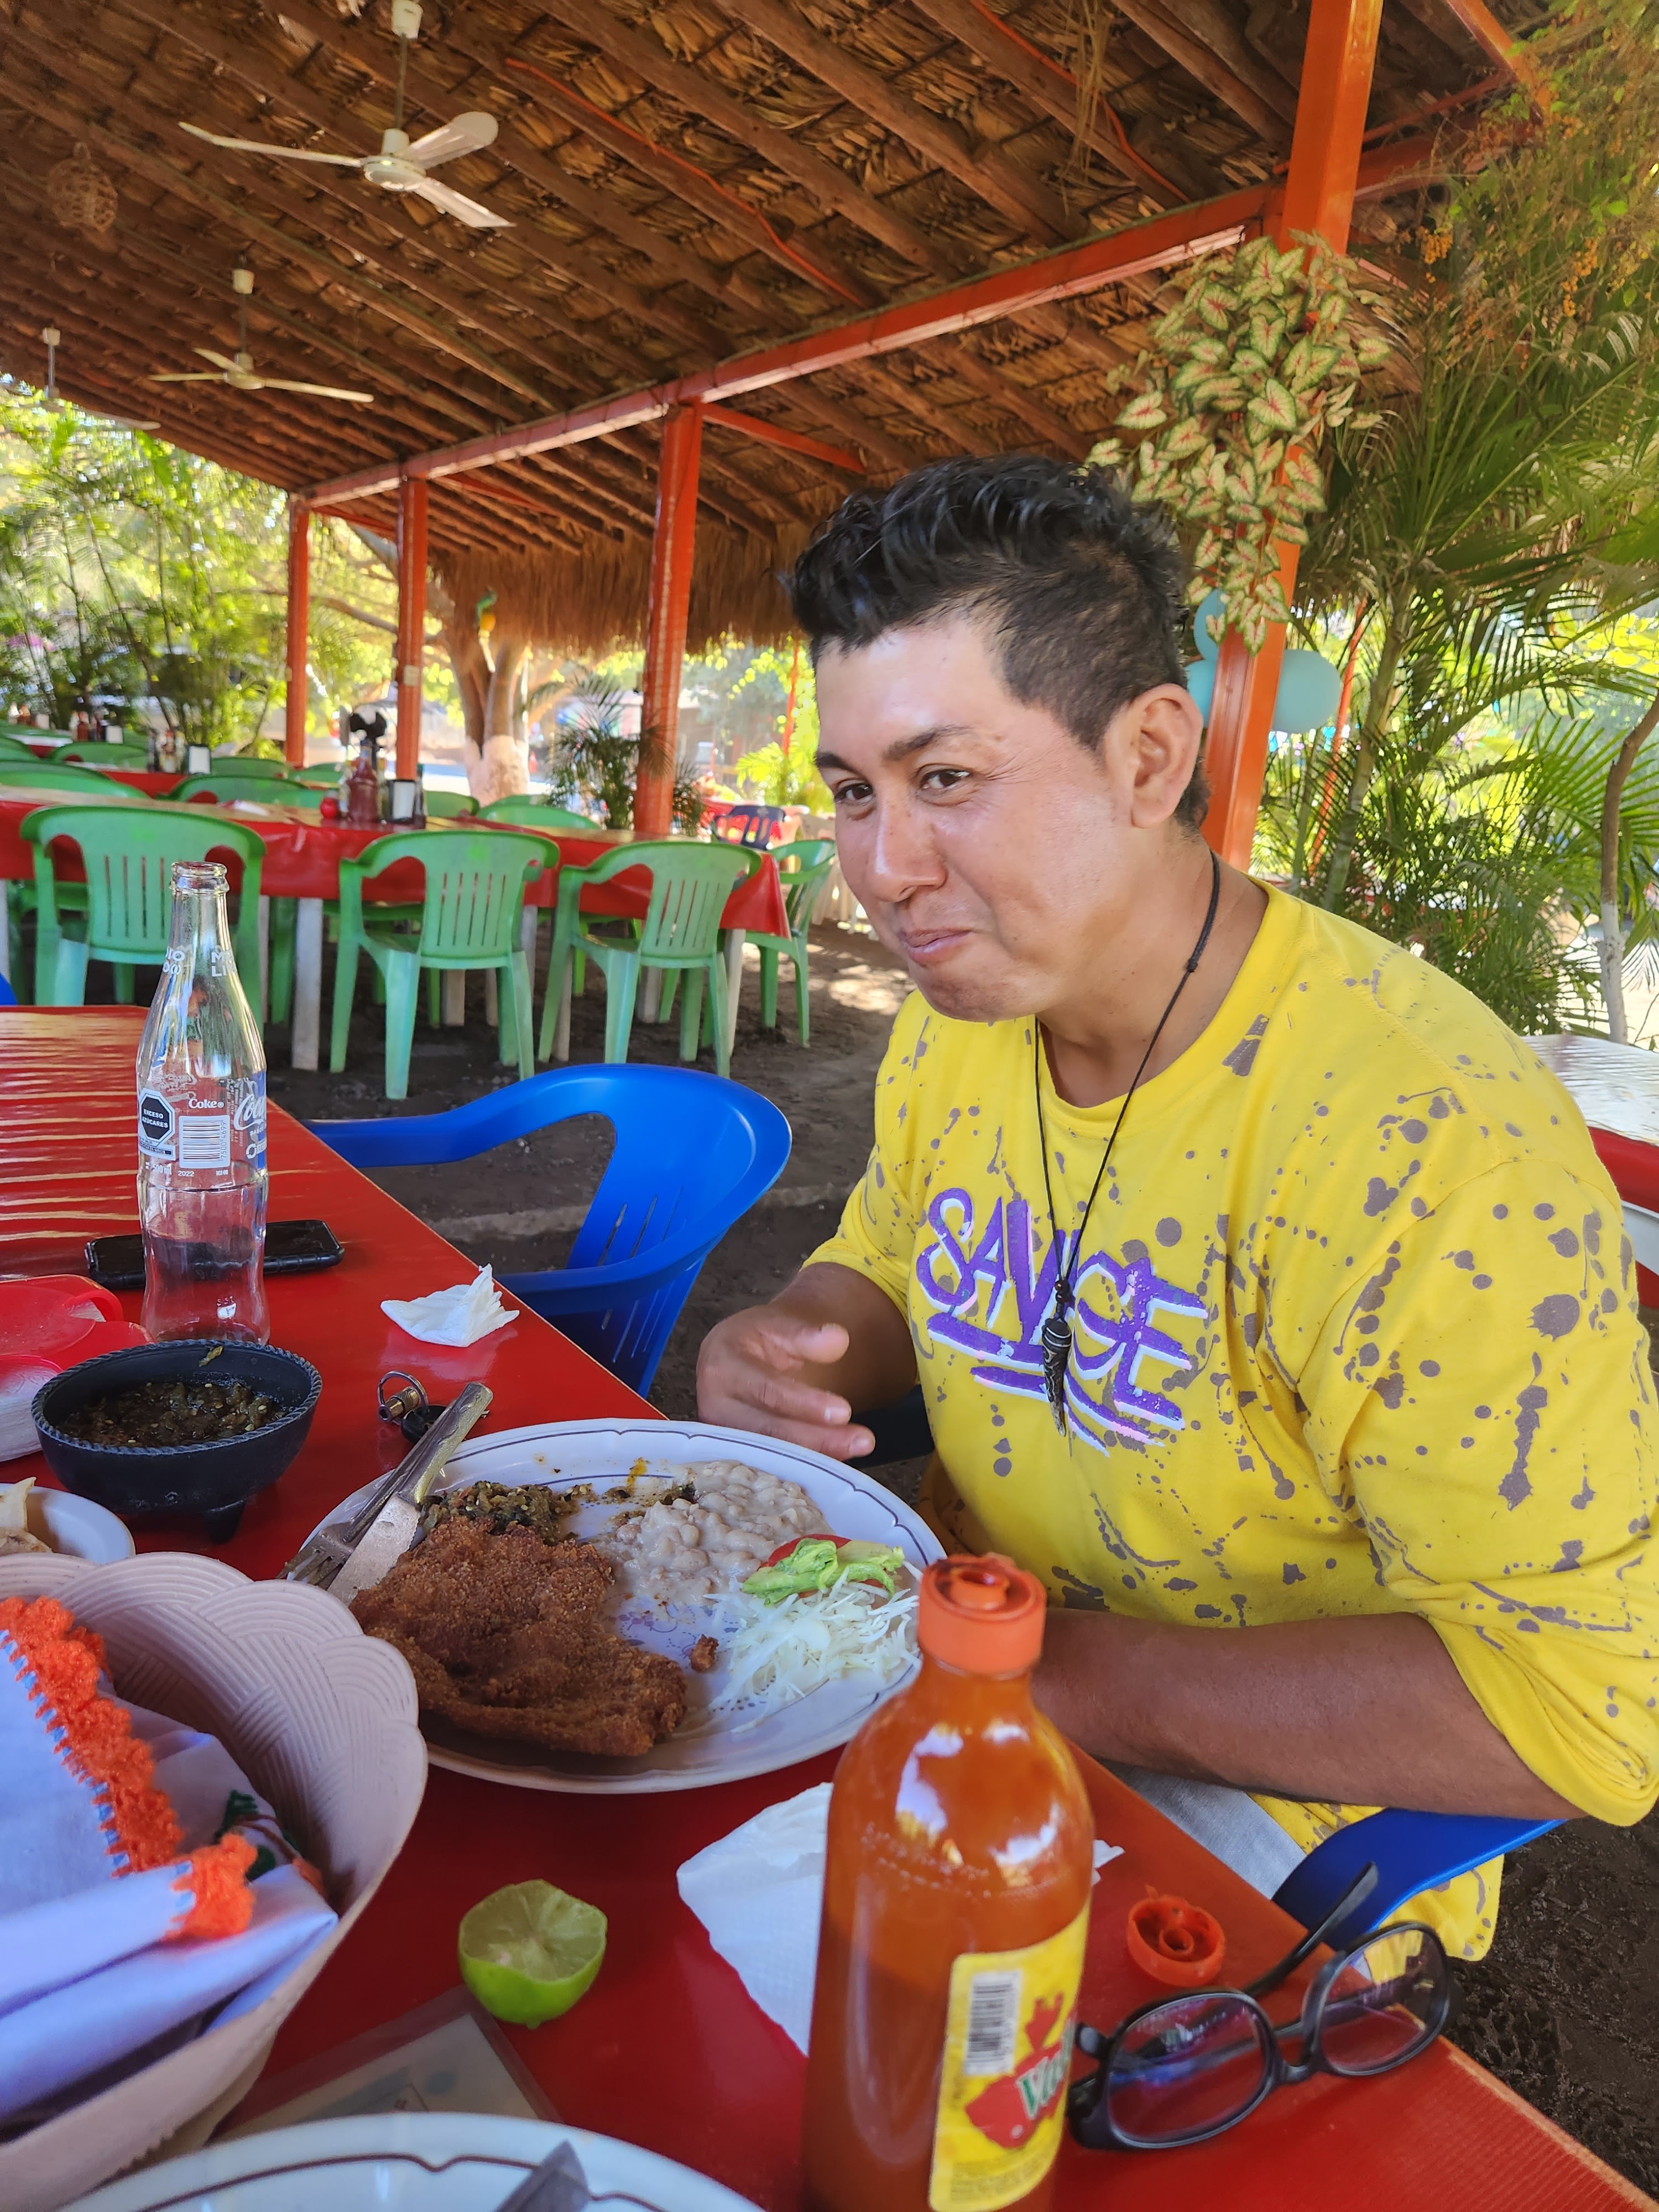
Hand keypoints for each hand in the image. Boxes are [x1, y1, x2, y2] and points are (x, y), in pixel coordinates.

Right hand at [697, 1303, 875, 1459]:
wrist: (740, 1354)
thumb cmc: (758, 1338)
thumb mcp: (778, 1324)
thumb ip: (806, 1333)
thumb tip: (838, 1339)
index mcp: (721, 1366)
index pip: (765, 1390)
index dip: (804, 1403)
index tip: (844, 1411)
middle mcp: (714, 1406)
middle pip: (768, 1431)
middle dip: (817, 1439)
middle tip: (863, 1441)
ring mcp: (722, 1435)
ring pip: (770, 1455)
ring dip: (815, 1456)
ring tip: (856, 1449)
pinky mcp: (735, 1453)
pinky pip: (770, 1464)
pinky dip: (804, 1465)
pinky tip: (835, 1463)